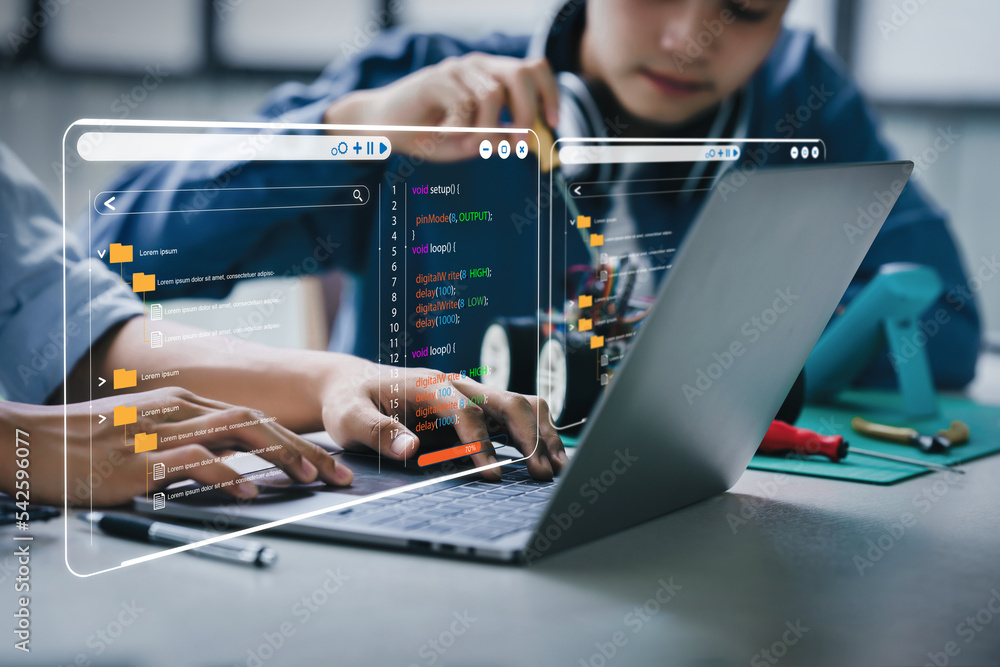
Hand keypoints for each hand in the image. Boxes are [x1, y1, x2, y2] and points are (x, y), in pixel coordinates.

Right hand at [0, 387, 352, 506]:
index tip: (327, 462)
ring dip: (280, 457)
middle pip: (257, 421)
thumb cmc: (87, 442)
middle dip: (304, 448)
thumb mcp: (147, 433)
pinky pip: (193, 462)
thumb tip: (234, 465)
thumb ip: (190, 442)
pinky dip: (227, 474)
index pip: (254, 416)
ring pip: (236, 433)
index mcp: (184, 403)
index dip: (295, 439)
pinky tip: (251, 491)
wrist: (28, 440)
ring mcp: (160, 432)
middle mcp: (179, 410)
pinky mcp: (138, 459)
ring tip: (310, 479)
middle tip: (337, 475)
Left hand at [317, 355, 566, 481]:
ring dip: (542, 433)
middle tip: (541, 474)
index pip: (466, 411)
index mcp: (430, 385)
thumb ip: (379, 431)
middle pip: (508, 402)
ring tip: (556, 468)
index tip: (492, 475)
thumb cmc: (351, 402)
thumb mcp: (350, 417)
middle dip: (529, 437)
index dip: (481, 443)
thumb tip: (411, 448)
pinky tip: (549, 458)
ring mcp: (472, 395)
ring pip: (521, 404)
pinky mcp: (478, 409)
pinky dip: (538, 433)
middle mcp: (459, 385)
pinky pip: (517, 414)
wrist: (354, 386)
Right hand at [323, 53, 559, 161]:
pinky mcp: (436, 79)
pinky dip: (459, 129)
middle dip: (526, 112)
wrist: (384, 129)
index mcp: (491, 76)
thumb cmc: (429, 135)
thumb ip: (498, 138)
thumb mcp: (472, 142)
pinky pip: (464, 106)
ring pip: (493, 95)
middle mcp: (477, 66)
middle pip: (521, 74)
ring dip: (487, 129)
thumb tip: (526, 139)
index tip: (553, 122)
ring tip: (470, 145)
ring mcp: (457, 69)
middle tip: (518, 143)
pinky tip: (443, 134)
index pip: (534, 69)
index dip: (550, 94)